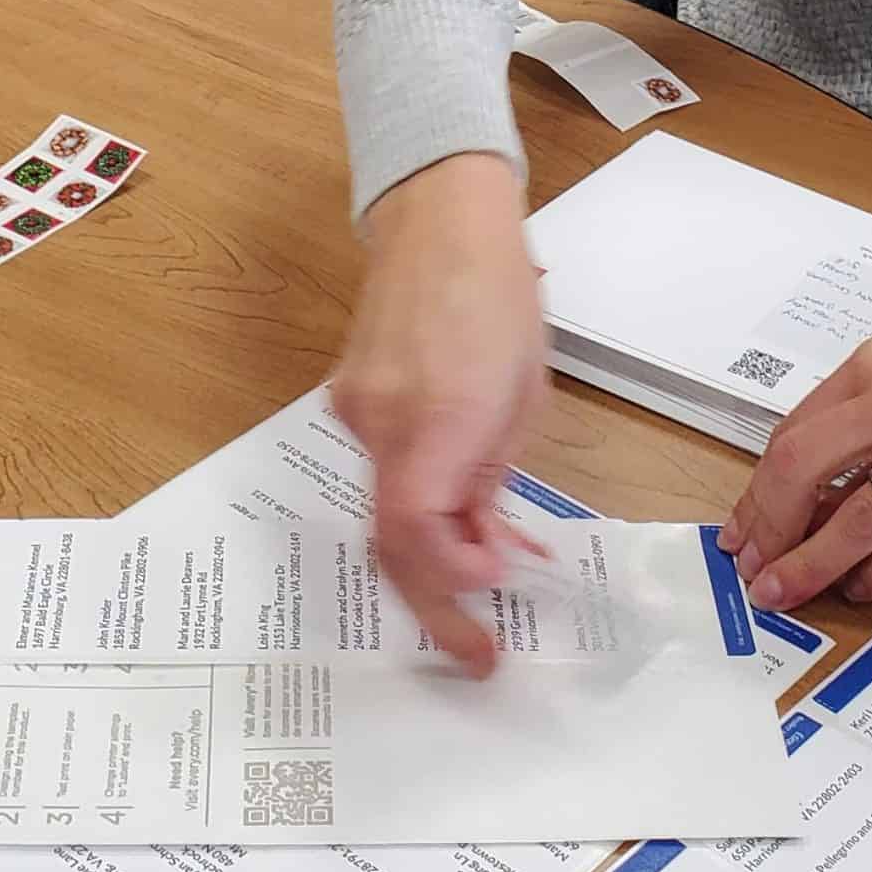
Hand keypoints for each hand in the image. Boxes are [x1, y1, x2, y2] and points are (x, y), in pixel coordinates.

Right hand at [330, 151, 546, 675]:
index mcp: (438, 416)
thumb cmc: (501, 296)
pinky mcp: (348, 399)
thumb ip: (495, 483)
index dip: (452, 584)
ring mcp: (356, 410)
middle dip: (436, 603)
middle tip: (476, 652)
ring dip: (433, 550)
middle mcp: (383, 421)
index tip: (494, 600)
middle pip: (391, 539)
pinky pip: (382, 467)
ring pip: (386, 507)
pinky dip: (418, 498)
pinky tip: (459, 505)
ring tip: (487, 565)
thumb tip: (490, 555)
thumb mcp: (523, 397)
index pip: (418, 533)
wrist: (439, 218)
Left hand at [718, 312, 871, 611]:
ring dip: (814, 564)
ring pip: (856, 517)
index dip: (759, 492)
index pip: (795, 433)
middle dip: (769, 529)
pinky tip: (865, 587)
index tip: (741, 532)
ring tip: (790, 592)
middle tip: (754, 571)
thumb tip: (807, 492)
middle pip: (805, 468)